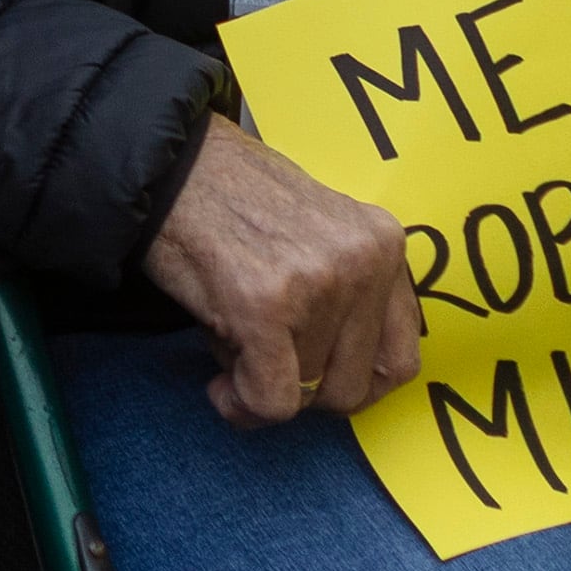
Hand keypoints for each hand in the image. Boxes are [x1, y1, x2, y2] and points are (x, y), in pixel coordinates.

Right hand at [139, 118, 423, 425]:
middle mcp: (363, 263)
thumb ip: (348, 295)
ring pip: (308, 394)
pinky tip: (219, 384)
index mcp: (384, 244)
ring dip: (264, 388)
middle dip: (306, 392)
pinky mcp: (264, 306)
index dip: (351, 383)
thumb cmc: (234, 203)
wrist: (170, 166)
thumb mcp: (320, 236)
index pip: (400, 357)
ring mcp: (318, 284)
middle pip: (355, 386)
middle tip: (266, 366)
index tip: (313, 376)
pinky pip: (270, 400)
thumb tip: (342, 379)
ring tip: (234, 346)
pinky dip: (241, 404)